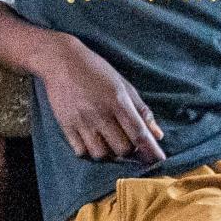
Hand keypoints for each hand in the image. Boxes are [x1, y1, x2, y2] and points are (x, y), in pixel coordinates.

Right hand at [29, 33, 163, 163]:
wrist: (61, 61)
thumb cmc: (96, 70)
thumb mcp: (123, 85)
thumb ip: (141, 110)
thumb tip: (158, 135)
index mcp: (118, 101)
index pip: (139, 134)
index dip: (151, 150)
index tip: (160, 160)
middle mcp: (101, 114)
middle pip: (122, 149)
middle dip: (129, 150)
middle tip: (126, 140)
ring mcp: (82, 121)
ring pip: (101, 154)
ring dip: (109, 153)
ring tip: (107, 141)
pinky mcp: (66, 125)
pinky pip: (81, 152)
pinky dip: (89, 151)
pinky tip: (91, 141)